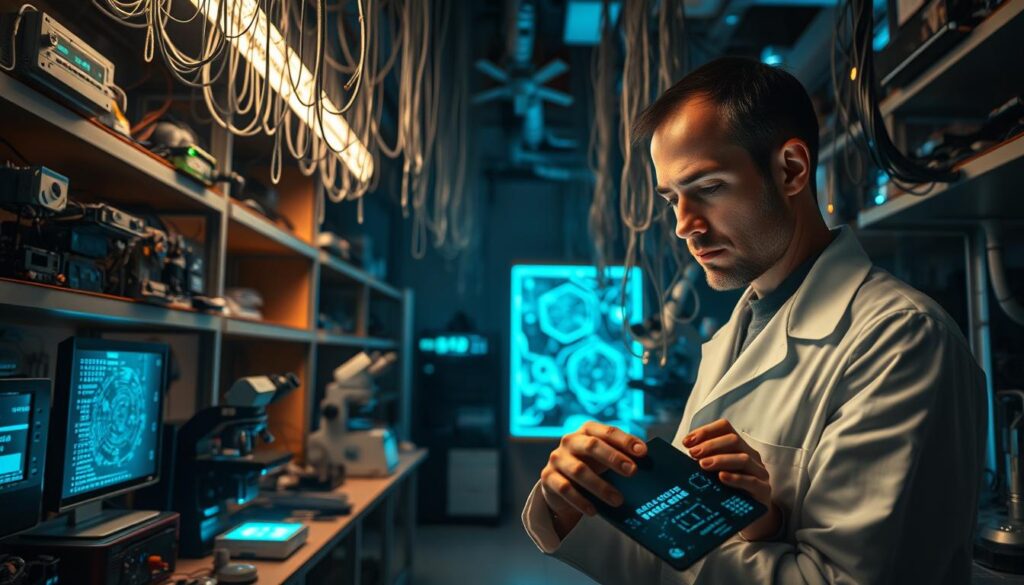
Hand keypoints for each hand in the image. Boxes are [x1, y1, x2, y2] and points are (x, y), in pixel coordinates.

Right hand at [540, 422, 647, 537]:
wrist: (560, 483)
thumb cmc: (591, 467)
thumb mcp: (604, 458)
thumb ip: (622, 457)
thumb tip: (647, 467)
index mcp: (587, 430)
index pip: (608, 432)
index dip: (626, 441)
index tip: (643, 452)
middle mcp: (570, 441)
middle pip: (592, 446)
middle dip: (614, 458)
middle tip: (632, 472)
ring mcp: (557, 458)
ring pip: (579, 470)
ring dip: (600, 486)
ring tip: (618, 500)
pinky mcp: (548, 477)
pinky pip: (565, 489)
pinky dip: (581, 501)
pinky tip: (594, 510)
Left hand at [683, 418, 781, 540]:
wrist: (752, 518)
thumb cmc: (728, 492)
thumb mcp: (714, 474)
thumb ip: (703, 461)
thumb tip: (683, 454)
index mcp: (738, 447)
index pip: (725, 428)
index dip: (705, 431)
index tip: (686, 442)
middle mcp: (751, 456)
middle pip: (733, 440)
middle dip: (710, 445)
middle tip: (693, 454)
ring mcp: (759, 473)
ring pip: (743, 458)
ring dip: (720, 459)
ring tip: (702, 465)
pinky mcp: (763, 491)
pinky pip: (752, 481)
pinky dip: (736, 478)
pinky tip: (721, 478)